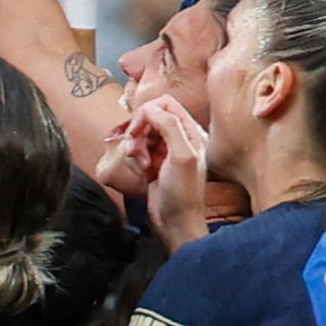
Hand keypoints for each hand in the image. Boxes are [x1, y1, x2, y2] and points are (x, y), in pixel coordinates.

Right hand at [127, 98, 212, 249]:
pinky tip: (140, 170)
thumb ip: (170, 127)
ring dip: (134, 145)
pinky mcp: (152, 162)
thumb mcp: (182, 156)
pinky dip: (133, 157)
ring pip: (140, 132)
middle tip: (135, 148)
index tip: (137, 127)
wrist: (175, 222)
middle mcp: (178, 138)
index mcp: (191, 132)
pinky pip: (136, 148)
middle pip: (150, 116)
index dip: (148, 111)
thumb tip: (150, 109)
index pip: (165, 103)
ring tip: (140, 164)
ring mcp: (164, 150)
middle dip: (138, 130)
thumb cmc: (183, 193)